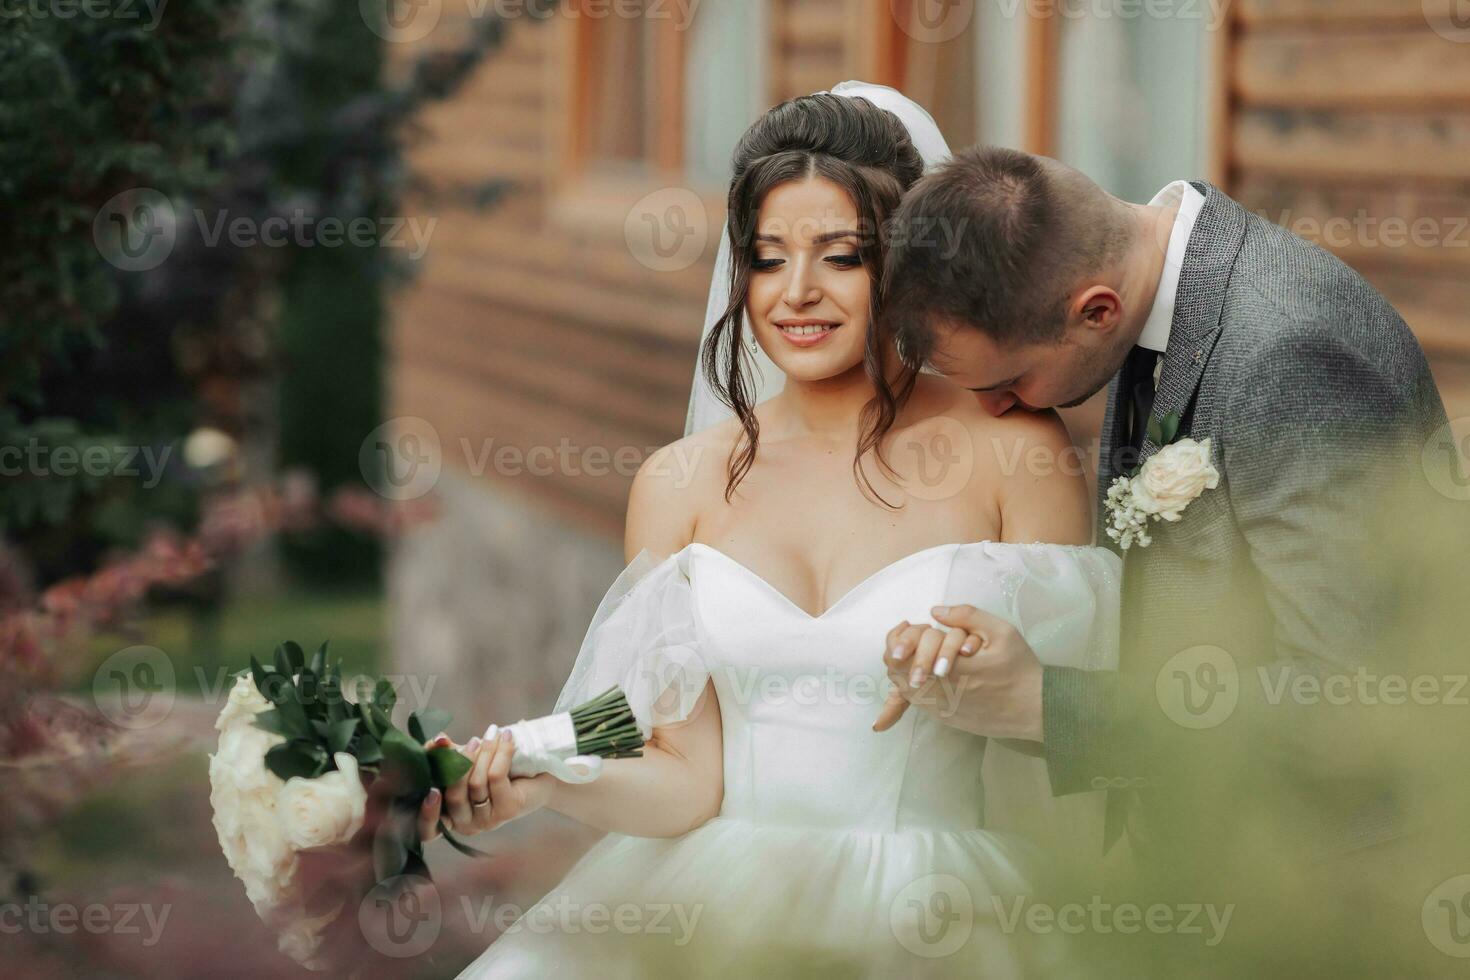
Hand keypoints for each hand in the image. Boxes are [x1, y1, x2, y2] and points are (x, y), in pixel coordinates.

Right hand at [417, 731, 550, 840]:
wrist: (539, 775)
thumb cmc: (496, 770)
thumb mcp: (467, 763)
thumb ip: (446, 755)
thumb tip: (437, 740)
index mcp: (449, 817)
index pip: (429, 831)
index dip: (427, 814)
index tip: (431, 789)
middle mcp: (466, 825)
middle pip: (454, 795)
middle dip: (462, 762)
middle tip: (474, 740)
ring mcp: (488, 821)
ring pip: (476, 783)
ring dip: (485, 752)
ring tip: (493, 733)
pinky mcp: (508, 810)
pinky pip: (496, 777)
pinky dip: (500, 752)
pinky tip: (506, 737)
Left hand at [872, 604, 1044, 742]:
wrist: (1035, 708)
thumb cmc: (1020, 668)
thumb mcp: (1002, 632)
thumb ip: (967, 615)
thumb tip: (935, 611)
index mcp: (952, 668)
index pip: (903, 656)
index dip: (900, 638)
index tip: (909, 624)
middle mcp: (940, 693)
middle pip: (897, 673)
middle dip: (899, 651)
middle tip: (910, 638)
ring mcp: (940, 709)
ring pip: (903, 690)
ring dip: (904, 668)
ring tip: (915, 652)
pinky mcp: (945, 719)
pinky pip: (916, 703)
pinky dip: (912, 685)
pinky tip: (925, 671)